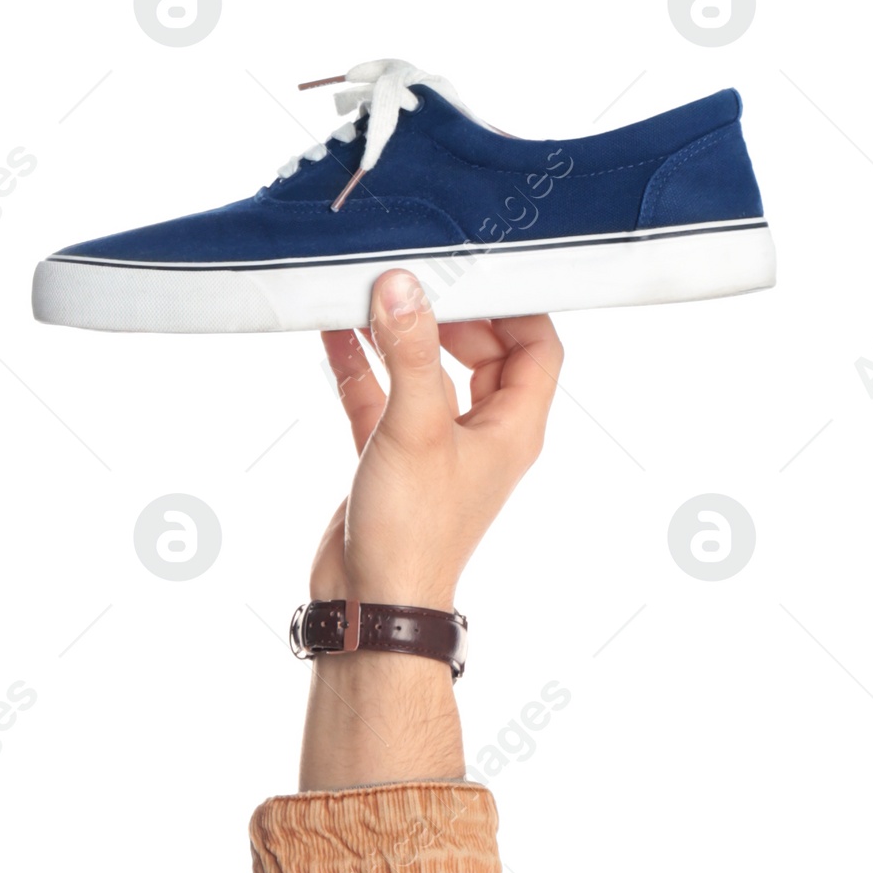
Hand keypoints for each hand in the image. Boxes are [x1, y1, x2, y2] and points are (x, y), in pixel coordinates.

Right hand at [310, 268, 562, 608]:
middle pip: (482, 350)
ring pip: (426, 371)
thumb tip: (402, 288)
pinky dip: (363, 365)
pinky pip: (382, 395)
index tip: (476, 269)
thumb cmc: (414, 534)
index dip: (515, 305)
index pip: (537, 347)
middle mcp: (481, 434)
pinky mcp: (393, 456)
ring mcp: (436, 444)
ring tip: (368, 292)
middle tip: (415, 278)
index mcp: (512, 428)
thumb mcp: (416, 428)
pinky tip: (335, 333)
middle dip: (449, 312)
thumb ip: (412, 354)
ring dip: (400, 334)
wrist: (372, 603)